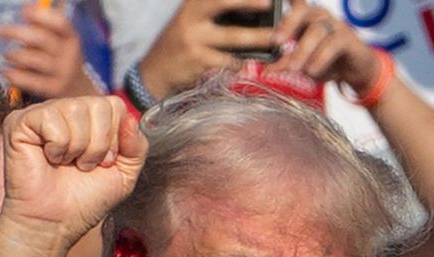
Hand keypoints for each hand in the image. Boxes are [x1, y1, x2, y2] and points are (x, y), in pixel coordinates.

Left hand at [0, 2, 100, 101]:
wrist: (79, 93)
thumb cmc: (58, 60)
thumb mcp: (57, 42)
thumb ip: (42, 27)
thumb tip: (26, 9)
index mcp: (71, 39)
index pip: (60, 23)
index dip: (41, 15)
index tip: (23, 12)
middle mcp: (70, 56)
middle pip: (42, 39)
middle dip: (16, 32)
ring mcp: (63, 74)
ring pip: (35, 60)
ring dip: (15, 55)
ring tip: (7, 55)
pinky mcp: (54, 90)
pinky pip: (32, 82)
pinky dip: (16, 76)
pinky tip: (6, 72)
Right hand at [134, 0, 275, 98]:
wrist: (156, 71)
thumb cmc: (181, 43)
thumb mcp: (192, 21)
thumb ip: (215, 15)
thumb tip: (251, 14)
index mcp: (193, 3)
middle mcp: (191, 16)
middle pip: (223, 2)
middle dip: (249, 1)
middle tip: (270, 3)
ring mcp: (194, 37)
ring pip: (233, 37)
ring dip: (258, 38)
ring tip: (277, 39)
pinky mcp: (198, 59)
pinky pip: (228, 61)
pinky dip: (241, 63)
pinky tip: (248, 64)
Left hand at [271, 4, 382, 97]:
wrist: (353, 69)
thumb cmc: (324, 61)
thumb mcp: (300, 63)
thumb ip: (284, 62)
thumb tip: (266, 69)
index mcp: (303, 16)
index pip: (292, 2)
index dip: (283, 1)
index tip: (275, 20)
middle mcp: (318, 15)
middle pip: (302, 11)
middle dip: (287, 25)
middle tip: (276, 42)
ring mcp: (334, 24)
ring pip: (316, 31)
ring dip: (303, 51)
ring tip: (294, 68)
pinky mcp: (346, 38)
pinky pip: (333, 44)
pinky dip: (321, 59)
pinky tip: (312, 71)